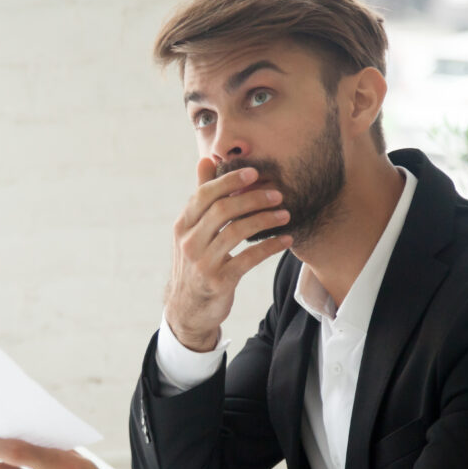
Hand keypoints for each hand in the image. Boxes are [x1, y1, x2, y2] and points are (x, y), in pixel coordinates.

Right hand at [164, 158, 291, 350]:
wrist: (188, 308)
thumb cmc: (195, 262)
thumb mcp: (192, 231)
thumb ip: (201, 197)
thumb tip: (205, 160)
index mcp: (182, 226)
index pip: (204, 195)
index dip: (229, 181)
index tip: (254, 172)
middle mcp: (189, 242)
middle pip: (222, 211)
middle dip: (253, 199)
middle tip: (277, 194)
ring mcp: (202, 263)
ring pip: (237, 233)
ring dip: (265, 220)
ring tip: (285, 214)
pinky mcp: (219, 281)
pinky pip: (249, 259)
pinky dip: (270, 246)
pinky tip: (285, 240)